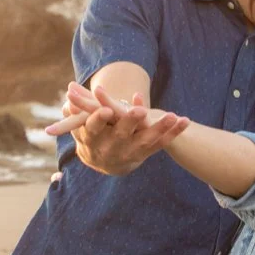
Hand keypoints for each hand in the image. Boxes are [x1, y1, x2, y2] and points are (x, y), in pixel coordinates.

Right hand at [45, 84, 188, 176]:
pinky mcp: (145, 153)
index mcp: (92, 138)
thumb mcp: (81, 124)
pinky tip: (185, 120)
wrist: (106, 162)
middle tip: (140, 110)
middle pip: (121, 134)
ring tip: (171, 115)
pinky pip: (161, 143)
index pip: (93, 128)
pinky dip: (174, 132)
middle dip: (131, 122)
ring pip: (145, 139)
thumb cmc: (92, 135)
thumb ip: (78, 109)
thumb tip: (69, 92)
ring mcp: (129, 151)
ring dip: (159, 127)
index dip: (99, 119)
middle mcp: (111, 147)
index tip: (105, 109)